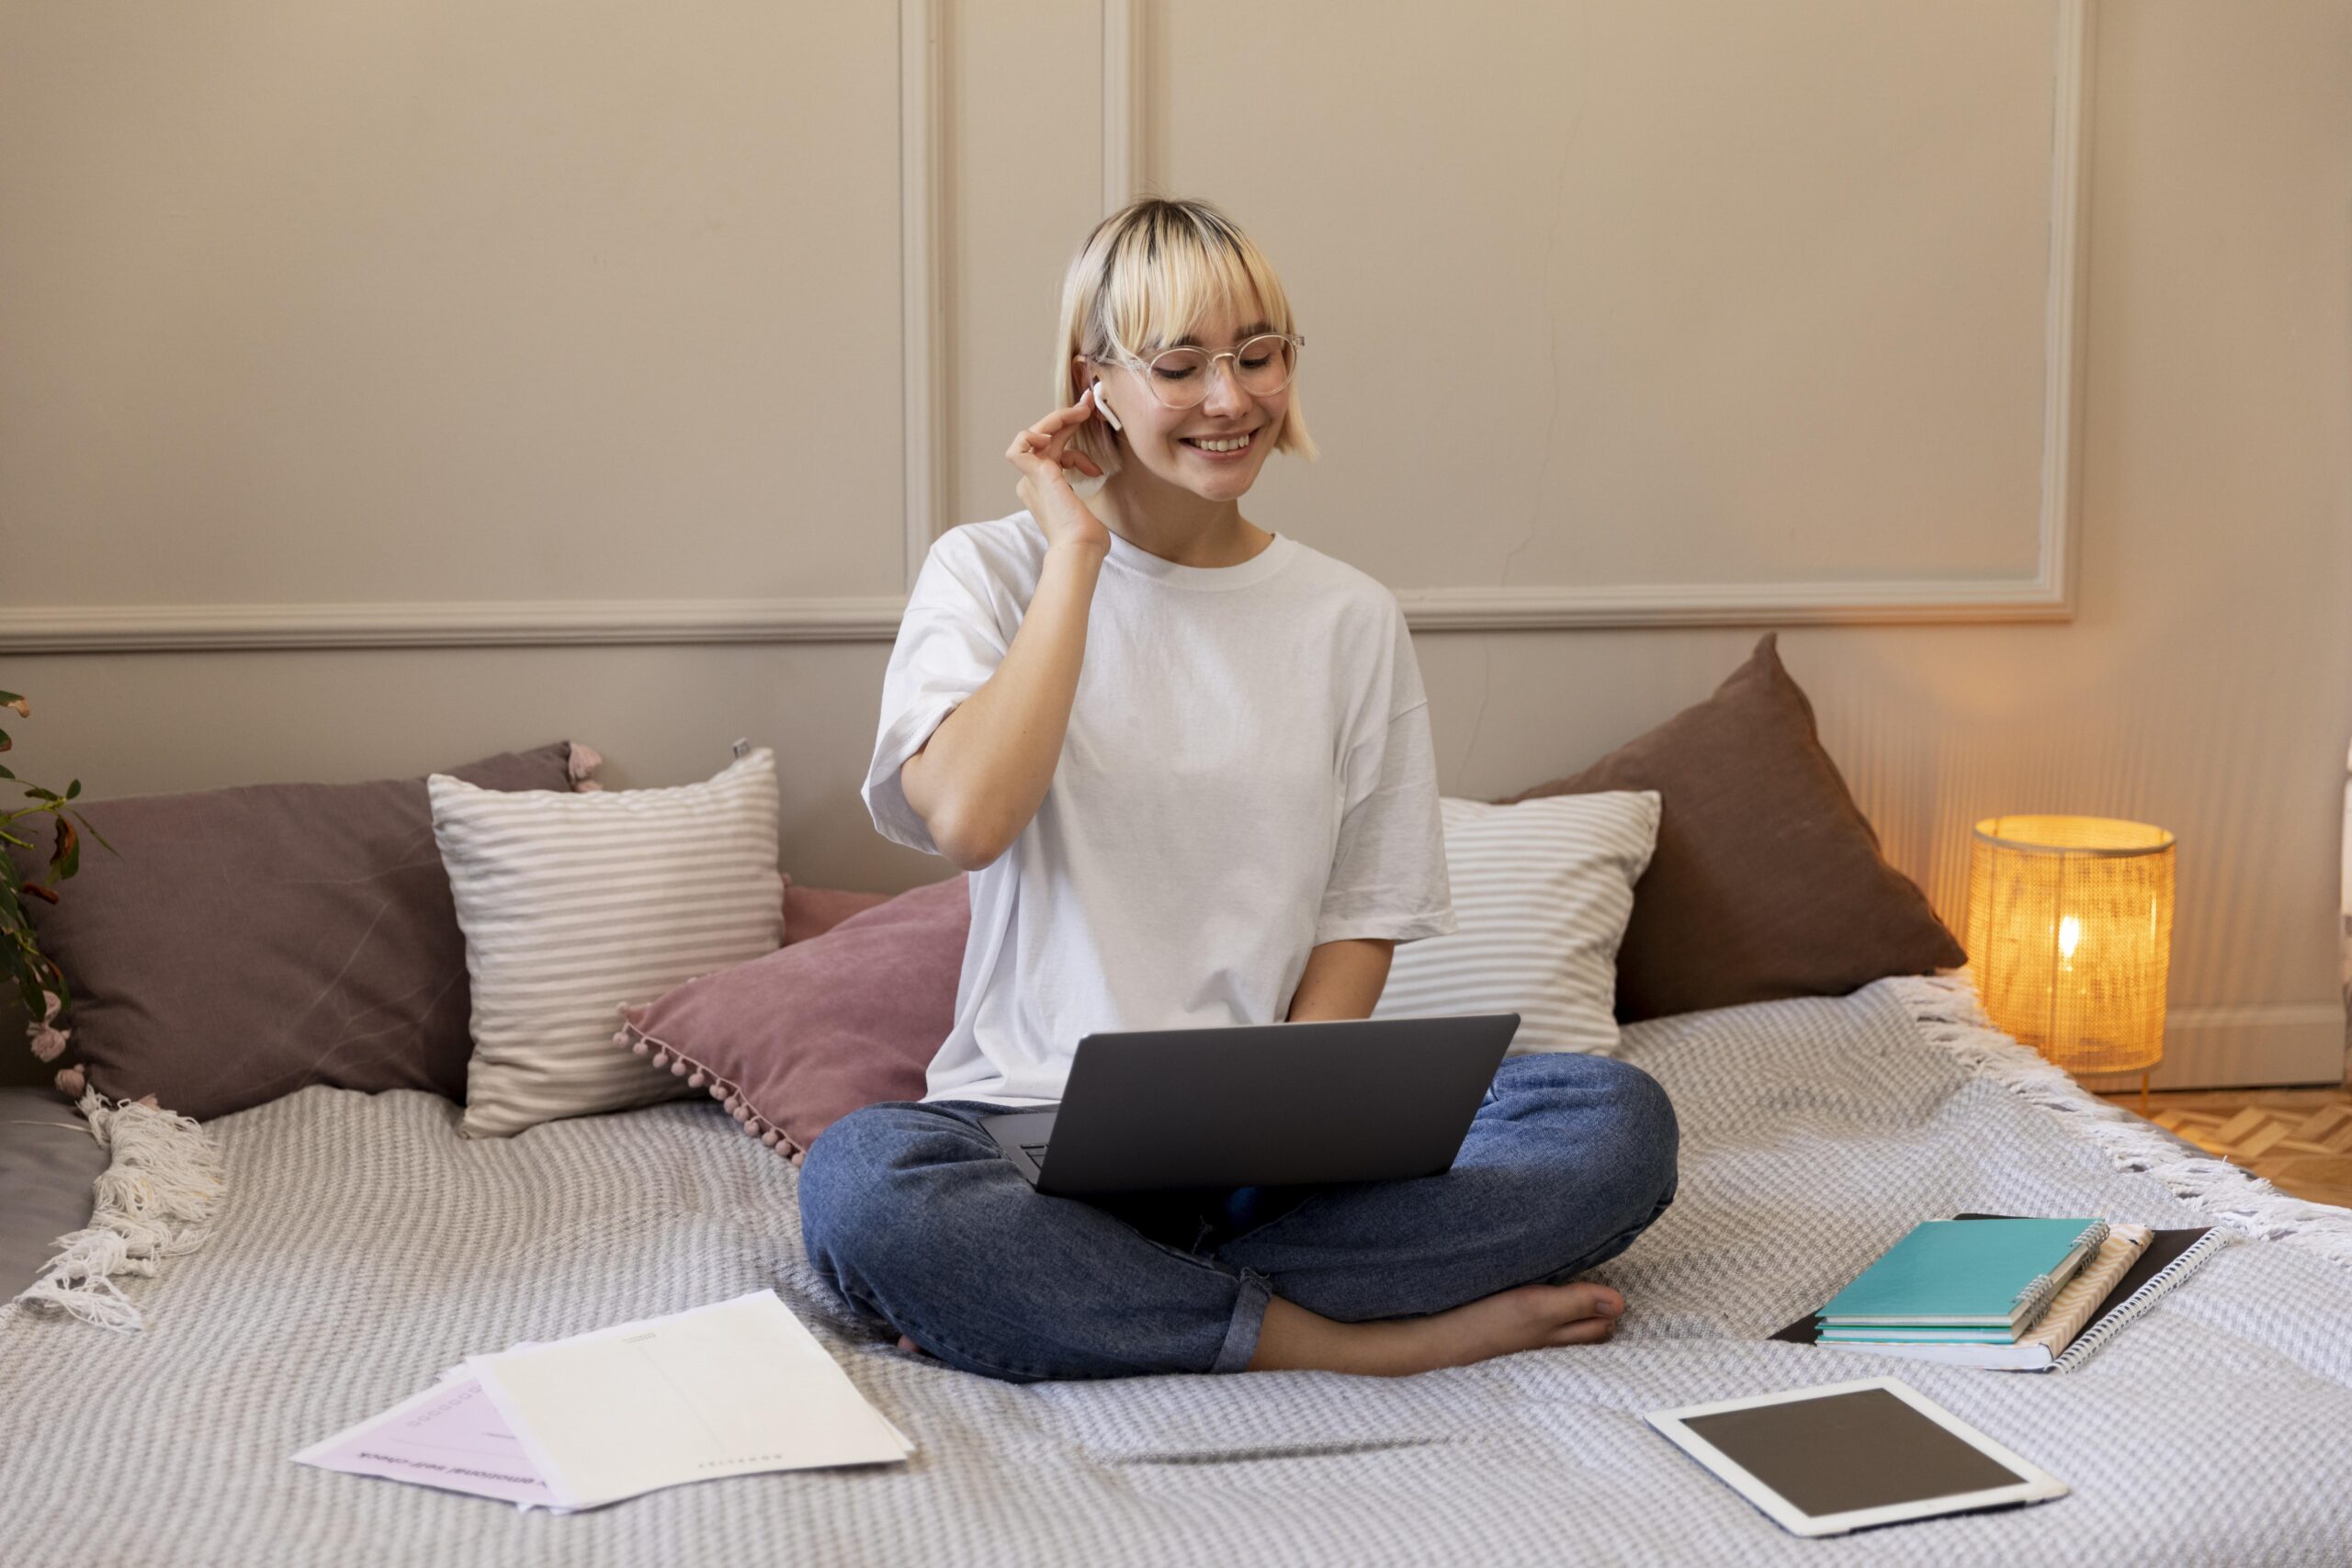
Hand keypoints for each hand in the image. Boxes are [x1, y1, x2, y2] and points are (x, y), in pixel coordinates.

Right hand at [1006, 390, 1111, 555]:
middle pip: (1045, 439)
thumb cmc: (1087, 537)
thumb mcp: (1090, 503)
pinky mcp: (1036, 475)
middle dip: (1066, 417)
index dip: (1071, 432)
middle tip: (1087, 403)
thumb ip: (1087, 487)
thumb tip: (1099, 472)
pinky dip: (1031, 436)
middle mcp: (1035, 482)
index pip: (1055, 449)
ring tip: (1080, 413)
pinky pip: (1019, 448)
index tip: (1090, 418)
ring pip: (1033, 436)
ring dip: (1056, 420)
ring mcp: (1032, 479)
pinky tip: (1052, 437)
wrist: (1081, 548)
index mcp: (1046, 488)